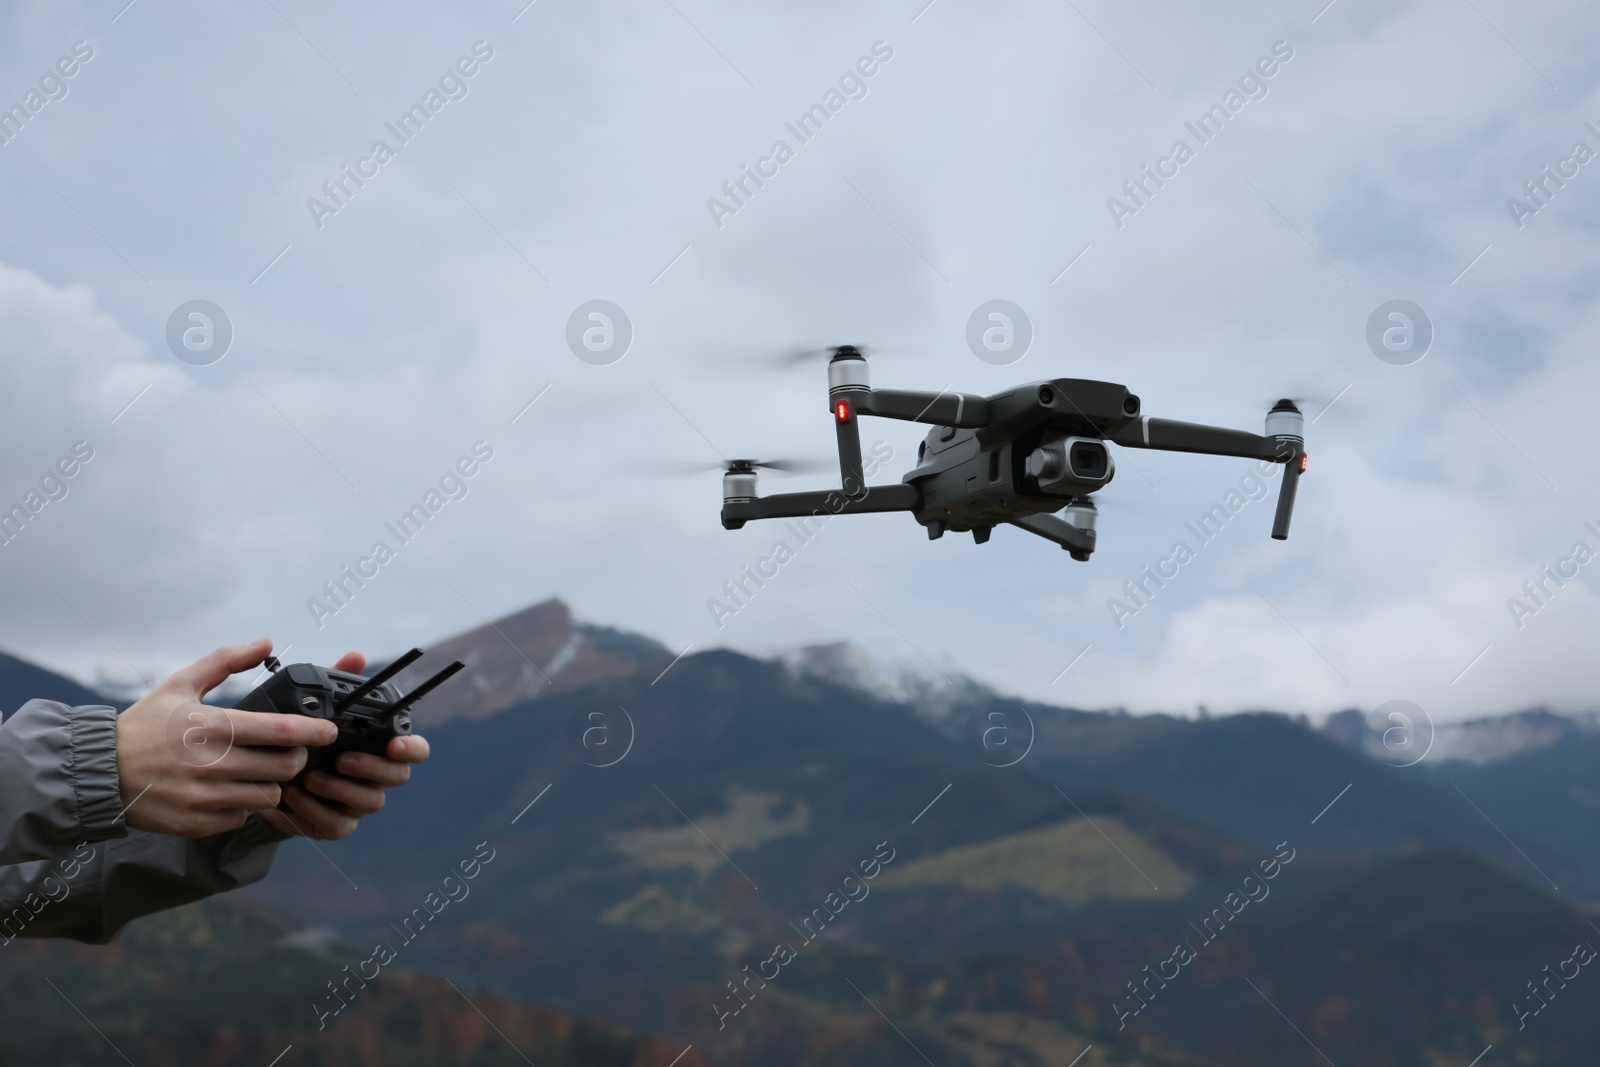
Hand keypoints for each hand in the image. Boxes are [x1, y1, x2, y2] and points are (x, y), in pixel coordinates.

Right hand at [116, 638, 336, 836]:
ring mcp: (205, 798)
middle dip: (294, 759)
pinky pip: (241, 818)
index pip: (280, 731)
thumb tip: (266, 643)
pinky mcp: (197, 824)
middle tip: (288, 752)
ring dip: (270, 784)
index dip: (313, 732)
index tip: (330, 731)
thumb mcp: (180, 684)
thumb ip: (226, 661)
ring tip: (258, 771)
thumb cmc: (144, 725)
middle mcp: (212, 764)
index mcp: (212, 727)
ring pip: (268, 796)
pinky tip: (229, 791)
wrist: (98, 771)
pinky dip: (242, 807)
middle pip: (284, 768)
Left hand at [253, 651, 430, 840]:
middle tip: (343, 760)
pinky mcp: (335, 825)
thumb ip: (339, 682)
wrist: (269, 777)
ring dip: (341, 791)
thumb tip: (355, 656)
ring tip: (309, 778)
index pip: (415, 749)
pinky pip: (337, 825)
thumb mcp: (318, 707)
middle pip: (397, 777)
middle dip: (372, 768)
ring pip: (370, 802)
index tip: (395, 744)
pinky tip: (293, 797)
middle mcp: (377, 776)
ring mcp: (358, 803)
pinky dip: (315, 812)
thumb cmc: (305, 737)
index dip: (412, 748)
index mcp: (380, 747)